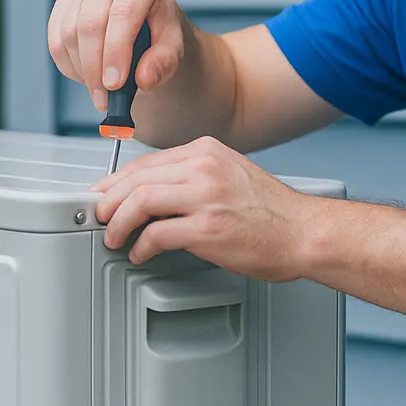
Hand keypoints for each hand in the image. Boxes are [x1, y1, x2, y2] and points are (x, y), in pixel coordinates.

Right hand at [48, 0, 186, 111]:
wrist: (144, 24)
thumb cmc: (159, 32)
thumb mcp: (173, 47)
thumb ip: (164, 63)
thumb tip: (145, 79)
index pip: (123, 13)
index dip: (115, 51)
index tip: (114, 85)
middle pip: (90, 24)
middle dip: (94, 67)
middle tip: (104, 98)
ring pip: (69, 33)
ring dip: (81, 70)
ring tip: (100, 90)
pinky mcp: (63, 4)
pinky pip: (56, 40)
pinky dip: (69, 65)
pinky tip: (87, 76)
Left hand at [90, 135, 322, 281]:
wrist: (305, 232)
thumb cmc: (272, 211)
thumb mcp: (230, 174)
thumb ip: (194, 175)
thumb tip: (152, 192)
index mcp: (207, 151)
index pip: (146, 162)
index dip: (117, 182)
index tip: (105, 196)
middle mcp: (204, 168)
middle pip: (136, 179)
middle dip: (109, 201)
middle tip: (100, 218)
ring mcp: (206, 197)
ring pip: (140, 201)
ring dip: (118, 223)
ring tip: (113, 237)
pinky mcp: (208, 228)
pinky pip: (157, 234)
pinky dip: (141, 246)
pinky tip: (140, 253)